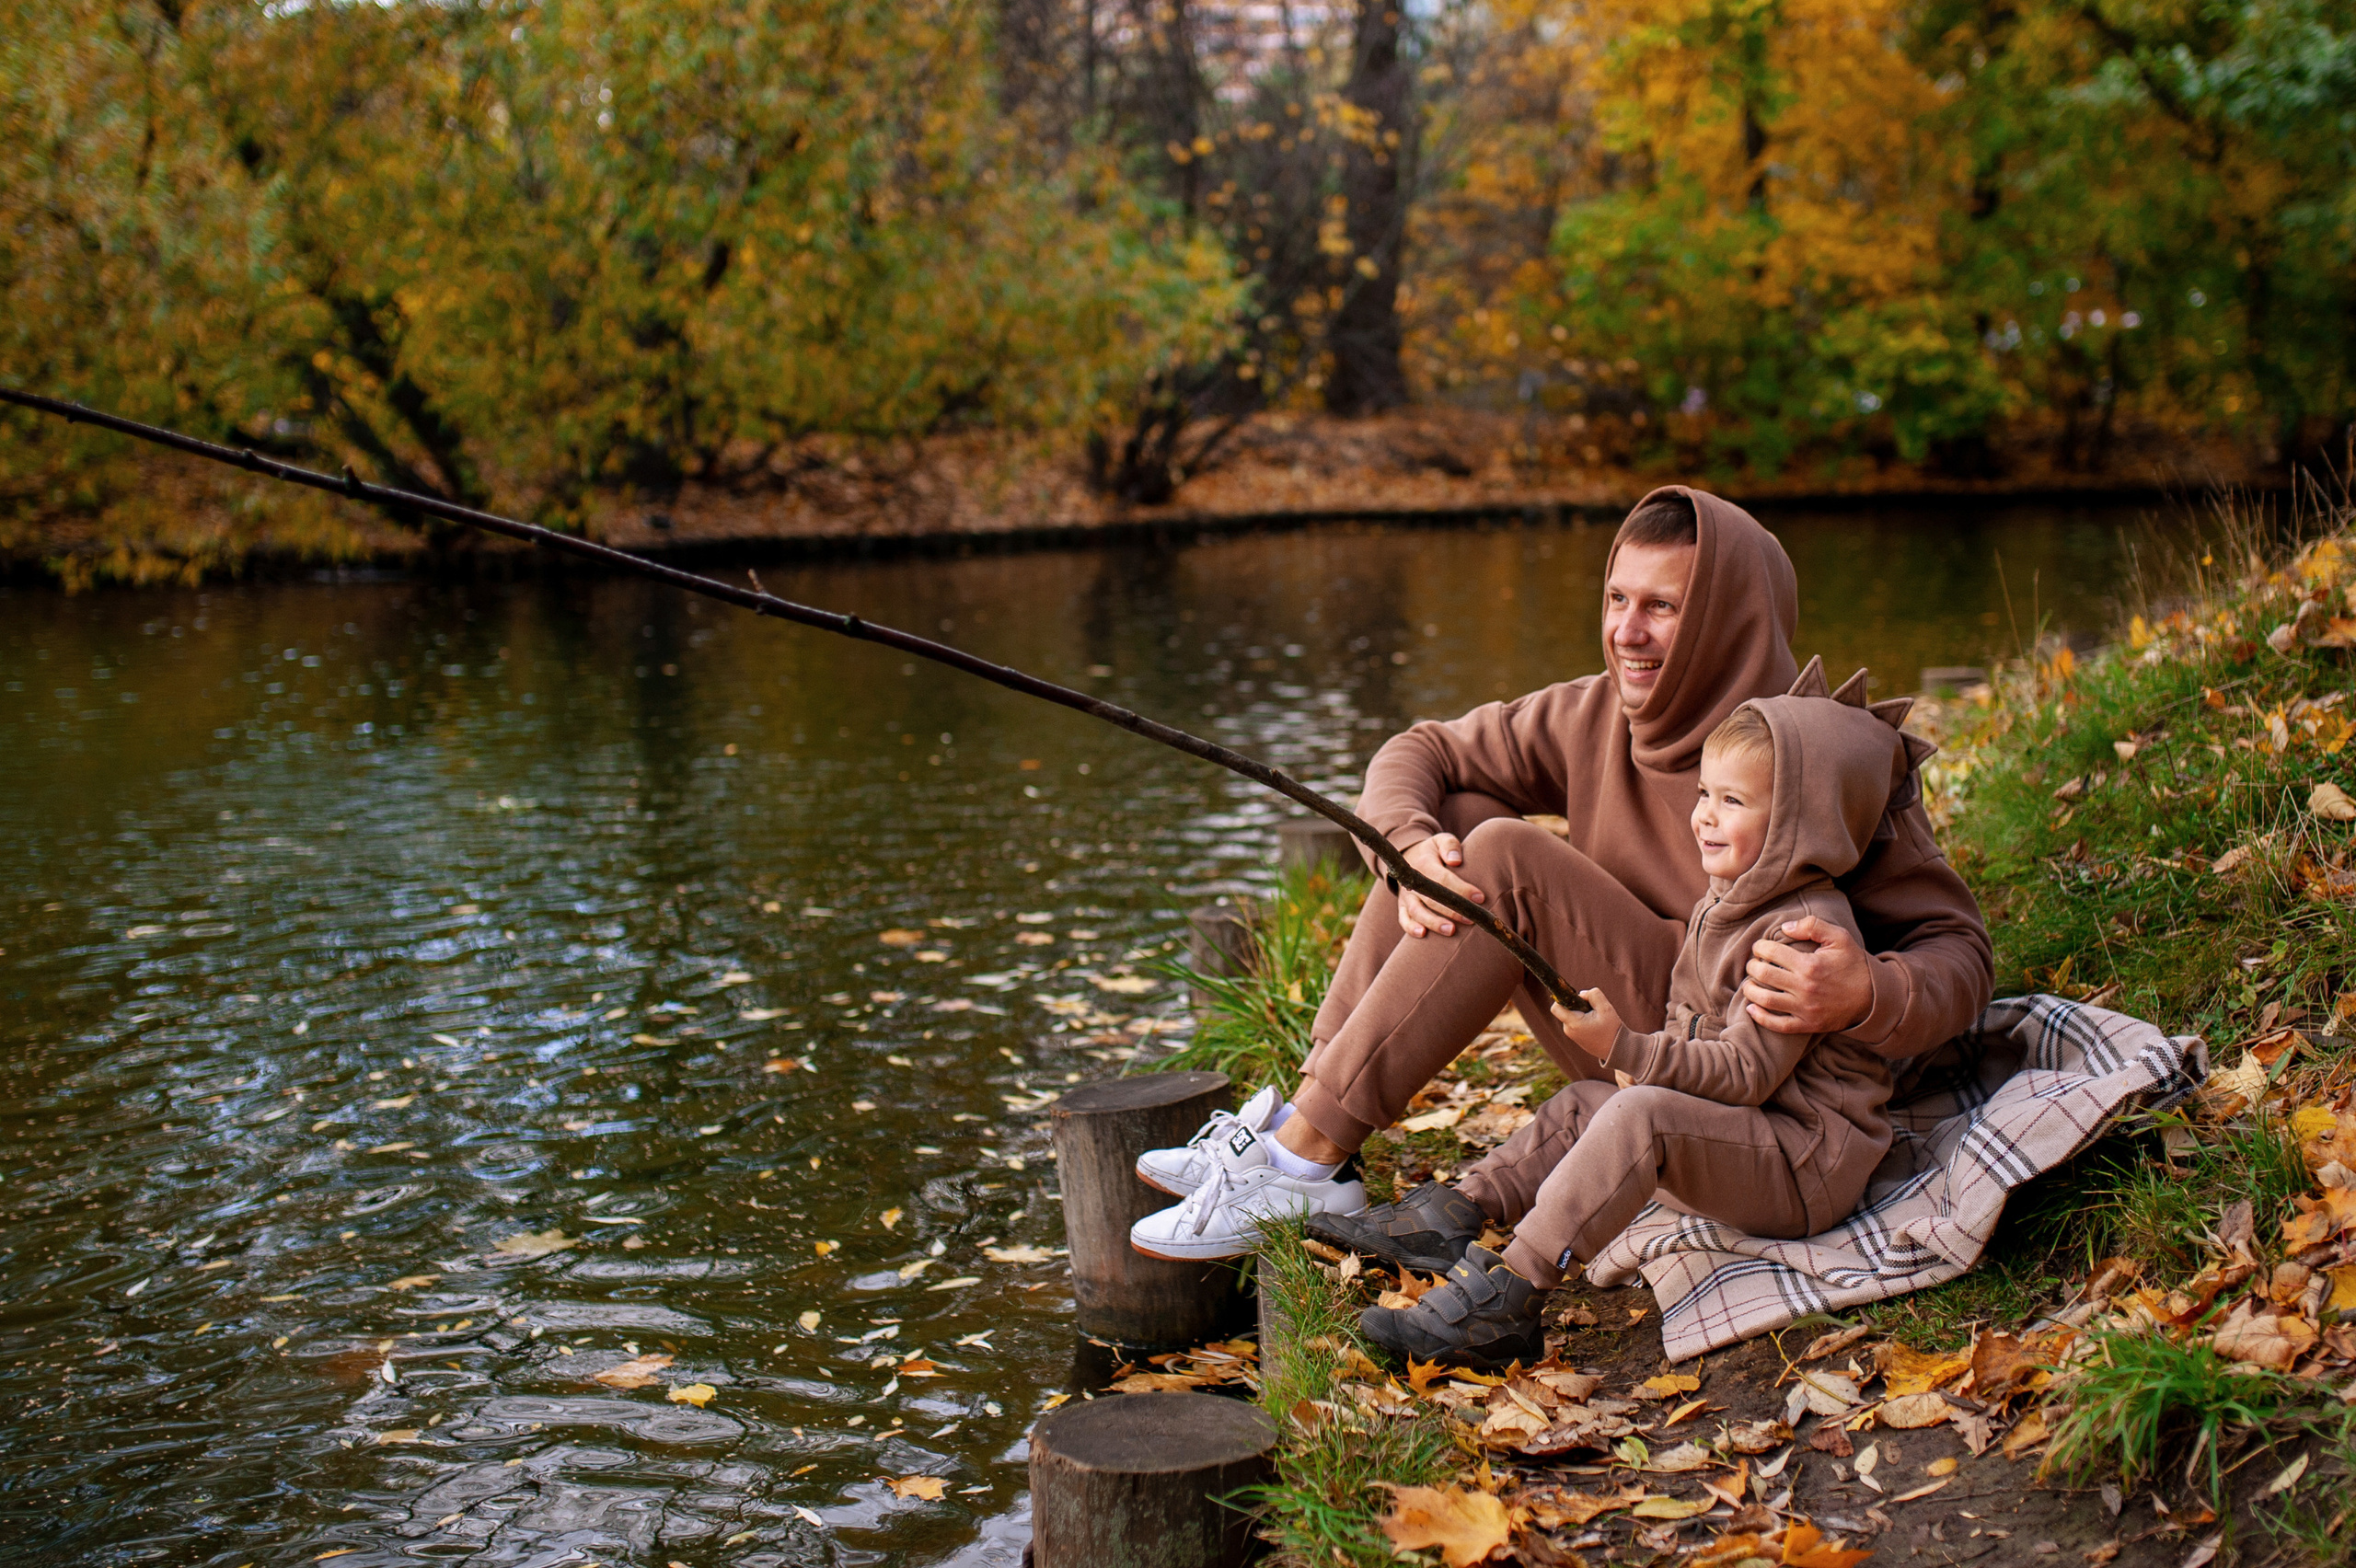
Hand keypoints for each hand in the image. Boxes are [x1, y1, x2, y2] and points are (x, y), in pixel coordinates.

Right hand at [1394, 833, 1485, 938]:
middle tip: (1471, 919)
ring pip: (1417, 912)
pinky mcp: (1402, 906)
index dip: (1462, 889)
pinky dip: (1411, 928)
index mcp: (1424, 864)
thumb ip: (1450, 846)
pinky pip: (1403, 919)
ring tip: (1451, 931)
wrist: (1409, 858)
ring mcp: (1406, 896)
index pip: (1443, 879)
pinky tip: (1423, 935)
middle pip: (1431, 899)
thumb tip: (1455, 860)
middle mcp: (1413, 882)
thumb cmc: (1433, 851)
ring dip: (1433, 922)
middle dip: (1452, 911)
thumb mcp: (1441, 841)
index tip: (1480, 898)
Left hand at [1551, 988, 1620, 1058]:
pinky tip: (1595, 1024)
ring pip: (1572, 1015)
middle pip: (1566, 1009)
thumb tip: (1581, 994)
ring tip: (1596, 1018)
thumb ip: (1593, 995)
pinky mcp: (1576, 1037)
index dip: (1563, 998)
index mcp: (1573, 1023)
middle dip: (1577, 1005)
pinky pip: (1575, 1022)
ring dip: (1582, 1012)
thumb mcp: (1606, 1008)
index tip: (1576, 998)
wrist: (1616, 1050)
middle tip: (1593, 1010)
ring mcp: (1571, 1034)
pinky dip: (1584, 1019)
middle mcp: (1569, 1030)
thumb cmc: (1611, 1030)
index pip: (1556, 1008)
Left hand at [1744, 916, 1873, 1034]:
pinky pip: (1778, 1025)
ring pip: (1765, 1000)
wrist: (1874, 998)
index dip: (1760, 947)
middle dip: (1752, 966)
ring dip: (1750, 990)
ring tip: (1749, 983)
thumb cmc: (1854, 965)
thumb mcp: (1840, 937)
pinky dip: (1760, 1018)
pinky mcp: (1808, 1024)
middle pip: (1764, 974)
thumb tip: (1785, 928)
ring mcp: (1805, 1008)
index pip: (1771, 953)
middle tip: (1753, 963)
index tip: (1760, 947)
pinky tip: (1751, 1008)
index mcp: (1810, 965)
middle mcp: (1805, 987)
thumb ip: (1812, 926)